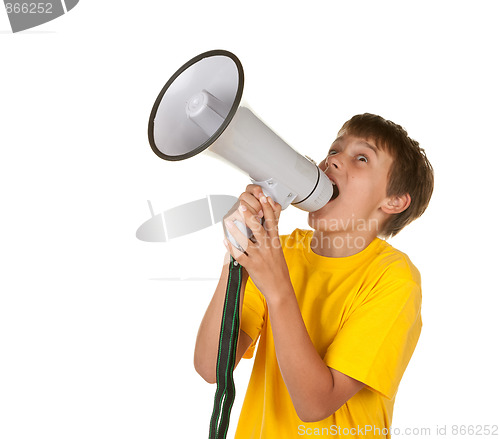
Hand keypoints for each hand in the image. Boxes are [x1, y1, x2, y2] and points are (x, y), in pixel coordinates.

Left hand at [223, 185, 289, 302]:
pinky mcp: (252, 266)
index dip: (268, 208)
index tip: (264, 197)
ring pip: (246, 241)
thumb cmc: (278, 269)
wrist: (280, 288)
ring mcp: (259, 257)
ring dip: (236, 231)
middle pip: (259, 228)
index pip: (272, 221)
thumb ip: (272, 237)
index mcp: (275, 242)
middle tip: (243, 205)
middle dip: (250, 215)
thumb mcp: (278, 250)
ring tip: (228, 222)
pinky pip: (240, 256)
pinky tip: (225, 241)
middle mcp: (267, 248)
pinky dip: (231, 248)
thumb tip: (269, 224)